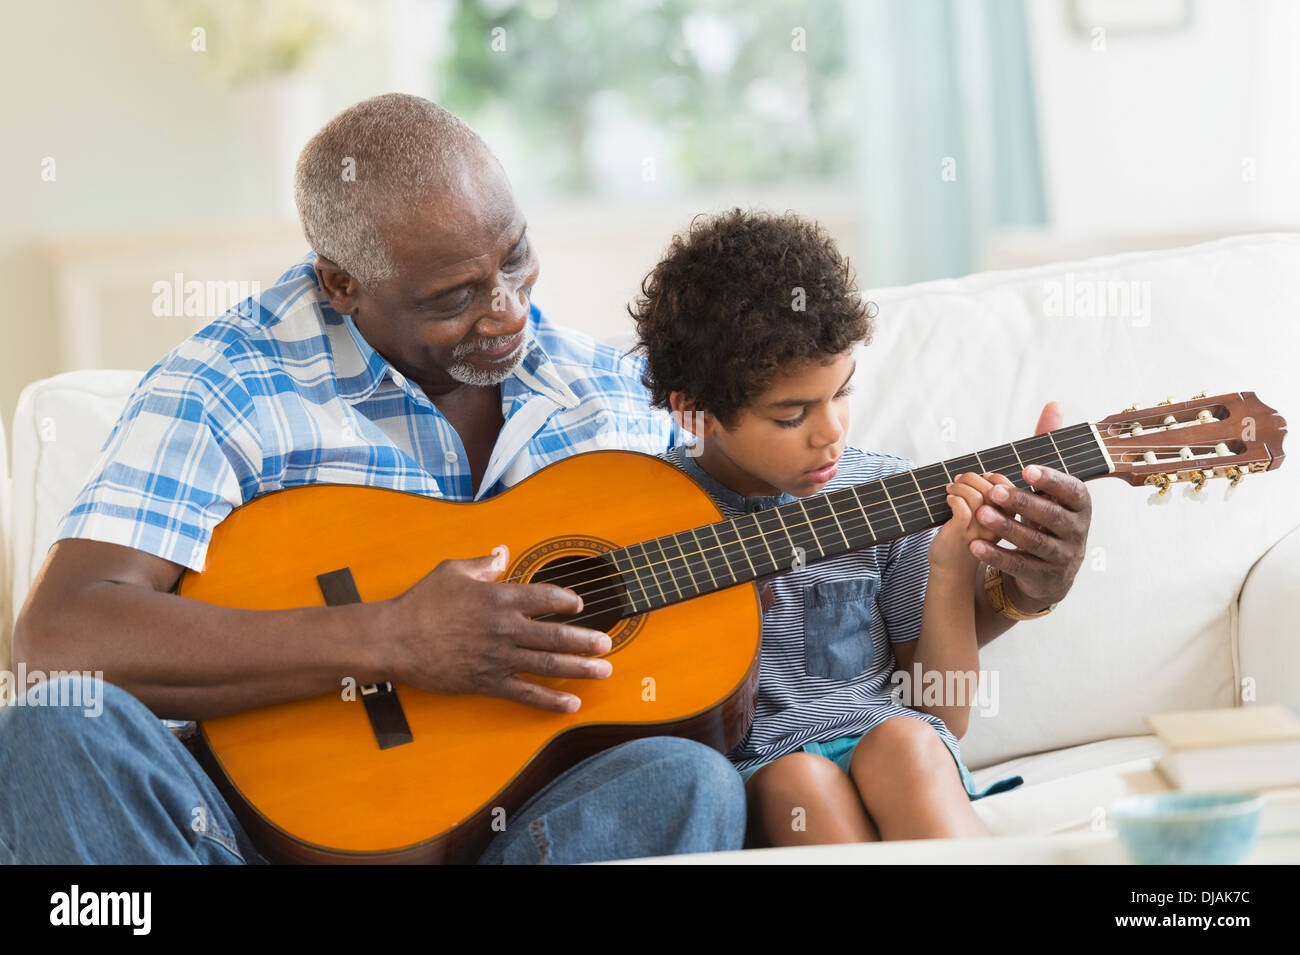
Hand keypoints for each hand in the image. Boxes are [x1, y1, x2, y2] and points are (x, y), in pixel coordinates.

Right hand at [385, 544, 612, 712]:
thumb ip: (483, 564)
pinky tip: (571, 704)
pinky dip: (550, 700)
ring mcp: (497, 657)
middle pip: (555, 635)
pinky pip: (525, 694)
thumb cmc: (421, 602)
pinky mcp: (486, 682)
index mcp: (498, 597)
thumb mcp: (451, 571)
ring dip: (579, 669)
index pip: (545, 597)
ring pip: (547, 665)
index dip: (566, 600)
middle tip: (608, 644)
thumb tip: (502, 552)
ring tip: (604, 671)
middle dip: (586, 640)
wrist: (394, 639)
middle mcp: (504, 628)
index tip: (580, 605)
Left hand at [929, 472, 1002, 576]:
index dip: (994, 478)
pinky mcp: (961, 534)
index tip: (979, 477)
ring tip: (950, 489)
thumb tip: (978, 476)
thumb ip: (988, 503)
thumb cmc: (966, 542)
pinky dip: (953, 498)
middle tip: (958, 480)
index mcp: (1008, 521)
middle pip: (993, 490)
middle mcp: (998, 526)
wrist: (952, 572)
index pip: (1010, 490)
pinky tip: (948, 500)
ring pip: (976, 496)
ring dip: (960, 486)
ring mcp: (980, 530)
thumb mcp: (984, 522)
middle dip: (973, 478)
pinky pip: (961, 506)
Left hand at [970, 402, 1092, 610]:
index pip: (1071, 490)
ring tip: (980, 515)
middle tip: (994, 492)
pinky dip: (996, 557)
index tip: (1025, 469)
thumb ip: (1048, 445)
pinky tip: (974, 546)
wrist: (1053, 570)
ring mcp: (1063, 557)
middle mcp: (1077, 530)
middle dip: (1023, 504)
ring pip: (1035, 543)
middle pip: (1051, 517)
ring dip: (1007, 528)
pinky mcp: (1044, 578)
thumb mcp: (1050, 483)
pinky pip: (1019, 566)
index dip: (1050, 480)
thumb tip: (1053, 403)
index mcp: (1080, 503)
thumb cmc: (1047, 514)